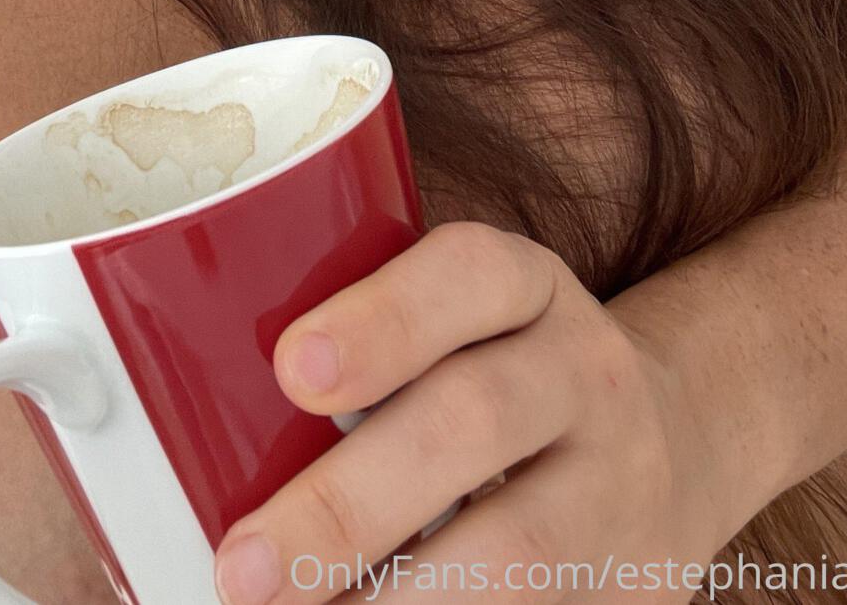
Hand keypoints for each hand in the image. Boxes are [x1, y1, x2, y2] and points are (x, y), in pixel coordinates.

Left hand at [211, 219, 736, 604]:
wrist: (676, 440)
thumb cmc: (501, 371)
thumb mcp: (464, 321)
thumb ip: (358, 345)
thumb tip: (169, 428)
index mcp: (527, 286)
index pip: (468, 273)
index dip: (382, 319)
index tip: (291, 370)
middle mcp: (584, 373)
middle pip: (472, 422)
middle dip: (348, 503)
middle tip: (245, 568)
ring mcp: (619, 485)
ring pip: (520, 545)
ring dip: (403, 602)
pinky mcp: (637, 583)